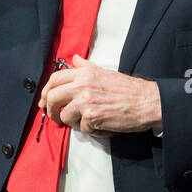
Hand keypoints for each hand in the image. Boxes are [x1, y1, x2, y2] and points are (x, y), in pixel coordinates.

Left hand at [39, 54, 161, 135]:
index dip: (45, 92)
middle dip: (50, 110)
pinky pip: (82, 129)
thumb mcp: (104, 72)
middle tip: (55, 118)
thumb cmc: (129, 90)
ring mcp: (86, 101)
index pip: (54, 78)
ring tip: (89, 123)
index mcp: (85, 72)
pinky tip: (104, 127)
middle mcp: (82, 84)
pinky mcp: (92, 117)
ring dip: (74, 124)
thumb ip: (86, 67)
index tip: (44, 101)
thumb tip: (74, 59)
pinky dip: (93, 131)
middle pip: (51, 97)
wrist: (147, 102)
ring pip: (65, 116)